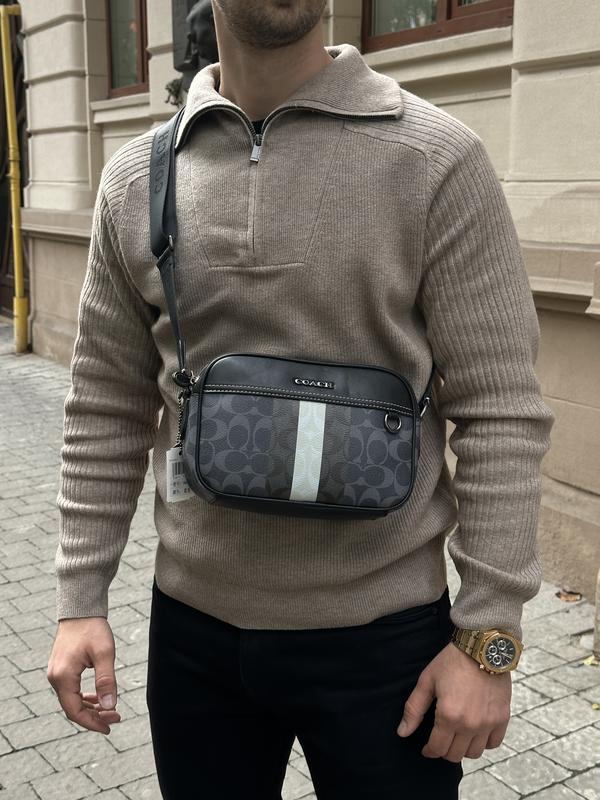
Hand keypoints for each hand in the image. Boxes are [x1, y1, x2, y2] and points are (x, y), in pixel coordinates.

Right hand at [47, 616, 120, 733]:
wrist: (81, 610)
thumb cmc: (93, 629)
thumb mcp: (104, 653)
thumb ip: (106, 680)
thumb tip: (110, 705)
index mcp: (63, 677)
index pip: (75, 711)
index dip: (92, 723)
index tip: (109, 727)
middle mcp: (55, 678)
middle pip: (72, 708)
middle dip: (94, 716)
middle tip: (116, 717)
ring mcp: (56, 673)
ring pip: (72, 700)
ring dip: (91, 707)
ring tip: (110, 709)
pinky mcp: (61, 669)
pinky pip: (71, 690)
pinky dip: (85, 697)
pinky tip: (99, 698)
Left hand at [396, 641, 510, 760]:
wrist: (481, 648)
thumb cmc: (452, 662)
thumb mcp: (427, 681)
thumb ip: (414, 709)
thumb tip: (402, 733)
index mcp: (448, 716)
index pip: (437, 748)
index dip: (429, 751)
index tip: (427, 748)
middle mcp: (470, 724)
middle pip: (455, 755)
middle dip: (444, 750)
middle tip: (441, 739)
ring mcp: (488, 723)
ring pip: (474, 753)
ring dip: (464, 748)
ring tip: (457, 735)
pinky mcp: (502, 718)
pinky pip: (493, 743)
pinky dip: (483, 742)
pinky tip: (475, 731)